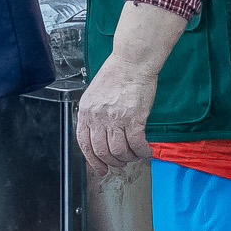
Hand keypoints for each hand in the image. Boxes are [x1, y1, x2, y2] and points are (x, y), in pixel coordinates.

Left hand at [75, 57, 157, 177]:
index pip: (84, 143)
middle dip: (112, 162)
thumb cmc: (116, 75)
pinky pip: (137, 144)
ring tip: (134, 156)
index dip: (92, 160)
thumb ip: (94, 115)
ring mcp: (115, 119)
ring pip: (119, 151)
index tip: (100, 168)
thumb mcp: (95, 95)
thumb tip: (99, 134)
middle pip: (102, 151)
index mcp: (86, 111)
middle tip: (120, 163)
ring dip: (128, 158)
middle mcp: (98, 117)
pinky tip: (146, 151)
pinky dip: (142, 152)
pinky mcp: (134, 118)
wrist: (132, 62)